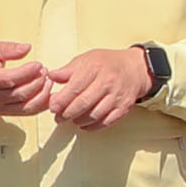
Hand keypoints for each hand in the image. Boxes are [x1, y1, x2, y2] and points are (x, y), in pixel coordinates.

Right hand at [0, 39, 52, 117]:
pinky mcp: (6, 113)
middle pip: (20, 93)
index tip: (39, 65)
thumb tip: (27, 48)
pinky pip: (28, 113)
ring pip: (26, 106)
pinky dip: (41, 105)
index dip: (27, 73)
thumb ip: (7, 48)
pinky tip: (48, 94)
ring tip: (48, 81)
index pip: (9, 79)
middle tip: (45, 71)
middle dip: (37, 82)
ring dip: (42, 94)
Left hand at [41, 47, 155, 130]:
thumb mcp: (86, 59)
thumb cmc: (107, 63)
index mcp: (95, 68)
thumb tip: (51, 76)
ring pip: (95, 115)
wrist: (134, 68)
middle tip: (59, 117)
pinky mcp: (124, 107)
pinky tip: (84, 124)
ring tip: (71, 119)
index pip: (75, 87)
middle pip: (84, 103)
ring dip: (79, 120)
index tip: (53, 106)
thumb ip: (68, 70)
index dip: (61, 100)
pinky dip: (93, 126)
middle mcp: (107, 82)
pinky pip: (106, 121)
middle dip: (67, 113)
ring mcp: (117, 96)